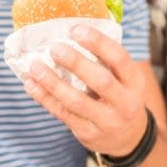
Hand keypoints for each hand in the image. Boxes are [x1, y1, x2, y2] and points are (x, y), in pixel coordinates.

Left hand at [24, 25, 146, 156]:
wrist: (128, 138)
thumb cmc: (119, 97)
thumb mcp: (125, 80)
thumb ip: (106, 60)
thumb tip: (73, 28)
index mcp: (134, 82)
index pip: (120, 59)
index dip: (99, 43)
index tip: (76, 29)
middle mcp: (125, 103)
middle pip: (101, 81)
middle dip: (76, 63)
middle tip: (54, 48)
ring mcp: (107, 121)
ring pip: (77, 101)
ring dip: (53, 83)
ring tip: (34, 66)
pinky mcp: (88, 133)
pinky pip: (63, 114)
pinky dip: (45, 99)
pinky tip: (31, 85)